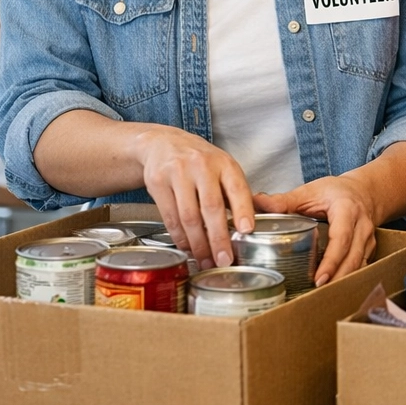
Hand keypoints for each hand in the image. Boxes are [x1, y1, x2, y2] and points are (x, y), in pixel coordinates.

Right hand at [135, 125, 255, 270]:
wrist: (163, 144)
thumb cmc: (199, 161)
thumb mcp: (222, 168)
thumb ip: (234, 194)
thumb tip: (246, 228)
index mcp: (224, 163)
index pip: (237, 188)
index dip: (243, 210)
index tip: (247, 230)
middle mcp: (202, 166)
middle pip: (211, 207)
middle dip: (218, 238)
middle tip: (224, 259)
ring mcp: (178, 173)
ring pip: (188, 216)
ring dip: (198, 244)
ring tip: (206, 260)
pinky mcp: (157, 182)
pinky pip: (169, 217)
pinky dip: (180, 237)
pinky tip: (188, 247)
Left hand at [256, 175, 379, 286]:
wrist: (363, 192)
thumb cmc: (334, 192)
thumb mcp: (310, 191)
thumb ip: (284, 200)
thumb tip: (257, 203)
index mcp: (347, 209)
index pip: (342, 238)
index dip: (331, 260)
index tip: (318, 278)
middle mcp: (362, 225)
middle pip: (353, 256)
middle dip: (337, 277)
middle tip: (318, 292)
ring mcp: (368, 239)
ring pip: (359, 264)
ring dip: (342, 281)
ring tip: (323, 295)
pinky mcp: (370, 248)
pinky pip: (361, 267)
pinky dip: (348, 279)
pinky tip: (333, 289)